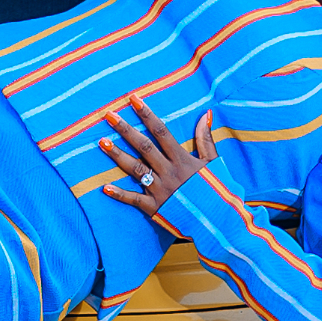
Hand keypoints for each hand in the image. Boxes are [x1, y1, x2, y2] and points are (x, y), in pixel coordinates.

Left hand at [97, 90, 218, 220]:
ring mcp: (160, 189)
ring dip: (117, 155)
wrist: (219, 221)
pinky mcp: (154, 207)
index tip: (133, 99)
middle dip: (125, 129)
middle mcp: (168, 171)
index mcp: (182, 159)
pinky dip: (119, 194)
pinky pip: (134, 199)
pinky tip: (104, 187)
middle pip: (143, 146)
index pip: (161, 131)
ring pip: (135, 168)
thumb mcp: (214, 162)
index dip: (146, 114)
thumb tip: (207, 113)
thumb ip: (206, 138)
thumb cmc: (217, 190)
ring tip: (101, 142)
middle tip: (109, 115)